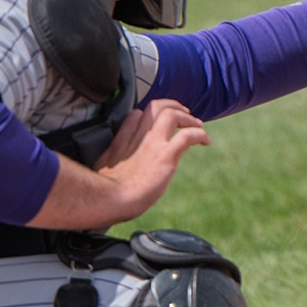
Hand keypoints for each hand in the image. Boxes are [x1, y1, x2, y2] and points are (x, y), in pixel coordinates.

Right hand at [49, 99, 209, 229]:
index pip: (135, 115)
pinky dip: (200, 134)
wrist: (107, 201)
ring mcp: (152, 144)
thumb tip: (113, 170)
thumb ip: (111, 162)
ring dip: (188, 117)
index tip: (157, 123)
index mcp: (121, 142)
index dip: (148, 115)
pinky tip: (205, 141)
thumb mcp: (101, 170)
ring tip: (197, 124)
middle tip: (184, 113)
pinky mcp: (166, 155)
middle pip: (155, 107)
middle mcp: (137, 138)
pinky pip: (188, 136)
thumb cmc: (102, 193)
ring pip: (172, 114)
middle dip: (172, 105)